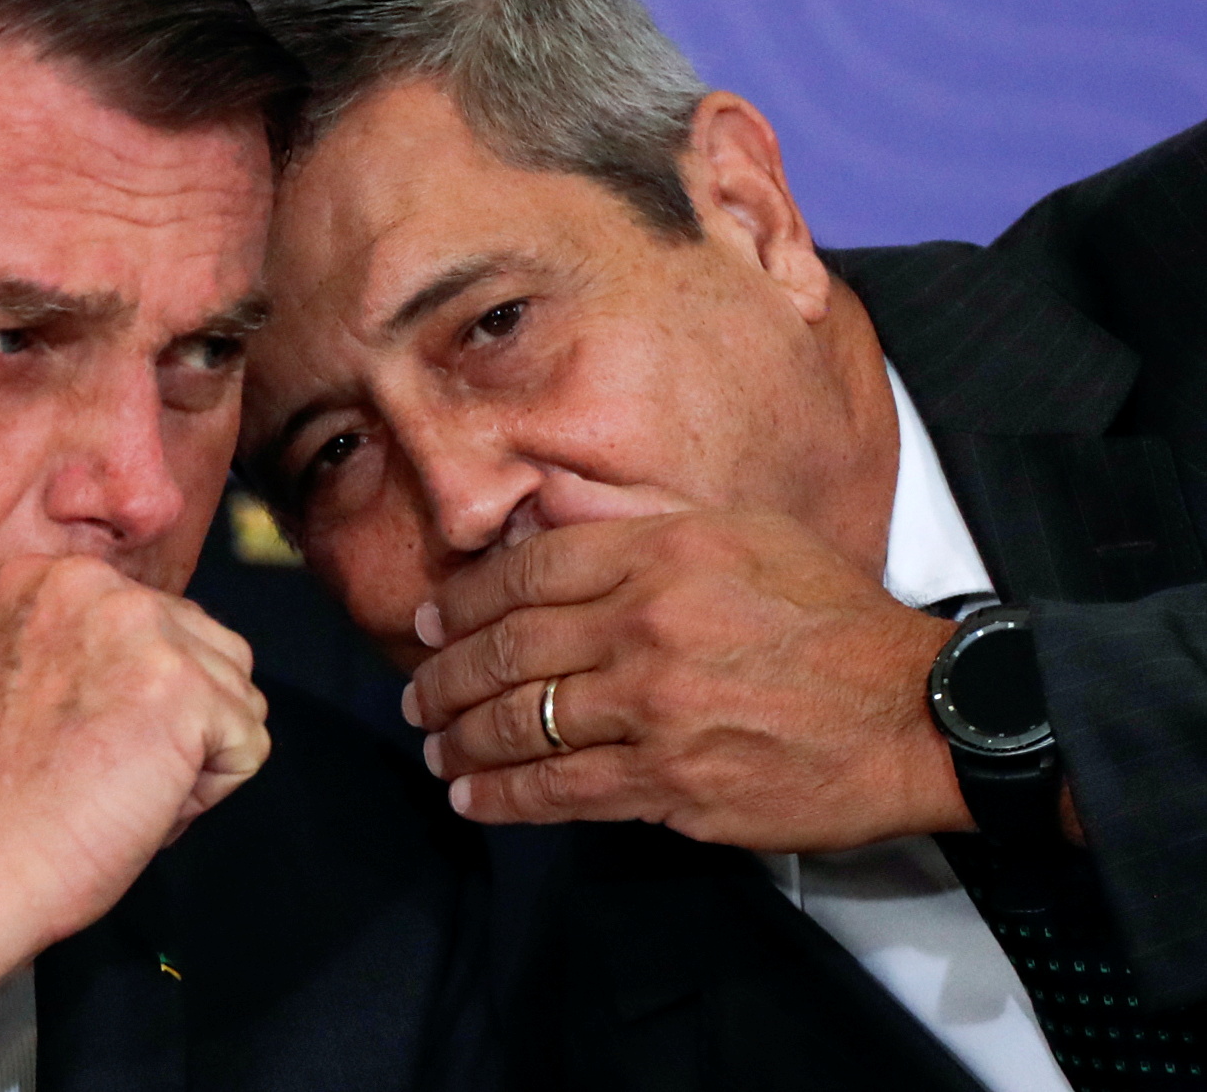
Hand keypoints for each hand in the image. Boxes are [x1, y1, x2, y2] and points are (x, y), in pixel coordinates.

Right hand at [0, 555, 267, 1080]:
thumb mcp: (30, 674)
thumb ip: (95, 644)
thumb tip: (171, 653)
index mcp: (51, 576)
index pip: (162, 624)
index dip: (135, 700)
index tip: (69, 736)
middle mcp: (99, 586)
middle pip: (211, 652)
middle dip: (175, 724)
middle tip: (94, 765)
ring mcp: (146, 631)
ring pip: (237, 697)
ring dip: (193, 756)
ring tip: (113, 782)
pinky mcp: (188, 690)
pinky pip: (248, 747)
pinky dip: (205, 795)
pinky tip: (135, 802)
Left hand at [407, 503, 968, 850]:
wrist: (918, 712)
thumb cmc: (834, 620)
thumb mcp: (744, 536)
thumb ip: (646, 537)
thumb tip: (550, 539)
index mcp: (663, 553)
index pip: (527, 572)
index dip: (463, 602)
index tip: (429, 623)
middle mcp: (647, 624)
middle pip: (509, 649)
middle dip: (444, 677)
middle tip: (417, 695)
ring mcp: (655, 708)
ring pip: (522, 723)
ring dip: (462, 740)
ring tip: (434, 748)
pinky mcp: (671, 783)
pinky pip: (562, 790)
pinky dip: (505, 797)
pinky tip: (474, 799)